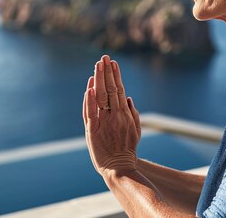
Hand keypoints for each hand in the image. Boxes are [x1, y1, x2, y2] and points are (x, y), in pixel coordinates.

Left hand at [82, 55, 141, 177]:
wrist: (119, 167)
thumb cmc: (127, 149)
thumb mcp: (136, 130)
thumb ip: (133, 113)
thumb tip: (128, 97)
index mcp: (124, 114)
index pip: (119, 89)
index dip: (115, 75)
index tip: (113, 63)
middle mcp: (114, 115)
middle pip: (110, 89)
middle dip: (106, 72)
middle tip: (104, 57)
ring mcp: (104, 122)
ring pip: (101, 97)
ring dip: (99, 80)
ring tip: (97, 65)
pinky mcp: (93, 131)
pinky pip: (91, 113)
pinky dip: (90, 100)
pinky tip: (90, 88)